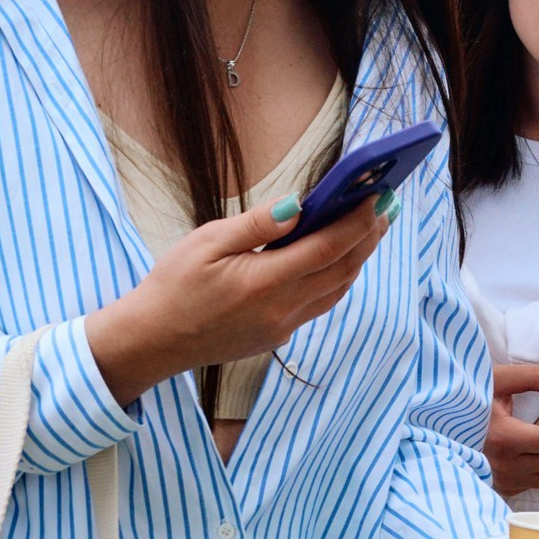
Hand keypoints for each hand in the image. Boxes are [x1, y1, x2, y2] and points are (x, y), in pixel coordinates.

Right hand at [87, 189, 393, 404]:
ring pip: (336, 290)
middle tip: (386, 206)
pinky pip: (320, 305)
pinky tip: (338, 259)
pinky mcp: (277, 336)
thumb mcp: (206, 243)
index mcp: (264, 283)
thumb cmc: (173, 285)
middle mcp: (281, 309)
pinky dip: (337, 279)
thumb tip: (298, 205)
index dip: (357, 222)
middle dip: (368, 237)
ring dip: (357, 259)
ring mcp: (282, 327)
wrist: (153, 340)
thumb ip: (256, 224)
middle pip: (342, 270)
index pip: (327, 248)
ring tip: (370, 229)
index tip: (376, 197)